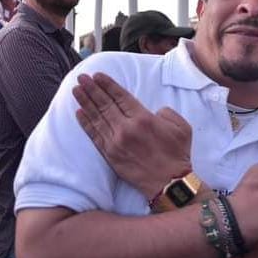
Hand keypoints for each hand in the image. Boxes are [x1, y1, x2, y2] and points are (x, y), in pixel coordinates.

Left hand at [73, 72, 192, 198]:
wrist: (169, 182)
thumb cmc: (177, 153)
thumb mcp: (181, 126)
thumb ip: (166, 112)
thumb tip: (153, 111)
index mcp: (143, 118)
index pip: (120, 97)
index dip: (108, 85)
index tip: (97, 75)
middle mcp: (126, 128)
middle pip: (105, 104)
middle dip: (92, 89)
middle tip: (81, 78)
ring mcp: (116, 142)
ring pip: (97, 118)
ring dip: (85, 102)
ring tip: (76, 90)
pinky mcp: (110, 155)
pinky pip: (94, 135)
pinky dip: (86, 123)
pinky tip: (79, 113)